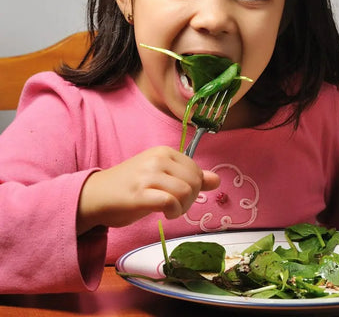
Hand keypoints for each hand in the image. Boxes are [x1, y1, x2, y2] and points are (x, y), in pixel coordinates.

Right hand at [76, 146, 219, 234]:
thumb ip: (188, 177)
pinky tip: (165, 213)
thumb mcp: (162, 176)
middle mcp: (157, 159)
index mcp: (164, 152)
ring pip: (186, 191)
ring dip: (183, 207)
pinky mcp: (139, 194)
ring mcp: (148, 175)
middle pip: (194, 181)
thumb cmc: (130, 186)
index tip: (181, 196)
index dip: (195, 187)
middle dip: (191, 199)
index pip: (195, 170)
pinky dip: (173, 211)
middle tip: (176, 206)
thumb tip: (217, 180)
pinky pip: (170, 201)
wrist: (95, 196)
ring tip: (170, 210)